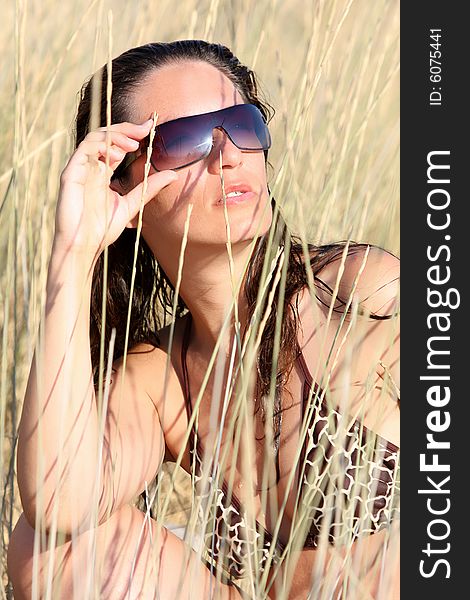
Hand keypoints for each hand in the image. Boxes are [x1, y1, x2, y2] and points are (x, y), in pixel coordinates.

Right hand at [54, 120, 177, 254]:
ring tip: (133, 145)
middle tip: (145, 129)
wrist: (83, 246)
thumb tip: (173, 174)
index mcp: (103, 172)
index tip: (151, 126)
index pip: (117, 144)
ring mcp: (80, 169)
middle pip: (106, 136)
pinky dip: (101, 147)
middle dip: (126, 129)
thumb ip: (149, 188)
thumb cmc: (102, 229)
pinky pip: (83, 150)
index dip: (132, 133)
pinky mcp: (71, 174)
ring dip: (115, 136)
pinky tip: (117, 155)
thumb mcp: (132, 204)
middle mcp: (91, 167)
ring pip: (95, 138)